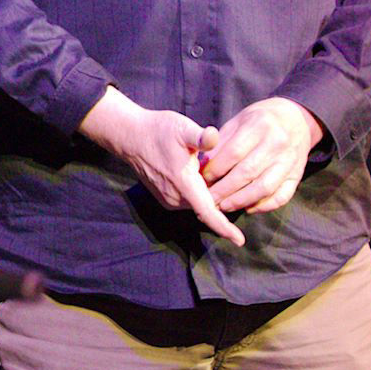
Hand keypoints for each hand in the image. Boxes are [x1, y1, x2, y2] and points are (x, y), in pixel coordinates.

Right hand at [79, 86, 243, 244]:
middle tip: (226, 171)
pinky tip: (196, 173)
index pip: (207, 211)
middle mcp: (175, 196)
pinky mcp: (165, 199)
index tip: (240, 241)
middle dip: (223, 196)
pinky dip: (198, 193)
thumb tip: (212, 136)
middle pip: (209, 206)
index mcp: (183, 183)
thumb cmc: (158, 131)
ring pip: (199, 203)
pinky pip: (189, 201)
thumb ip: (199, 136)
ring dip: (209, 193)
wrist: (130, 137)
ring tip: (206, 168)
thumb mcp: (181, 128)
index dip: (224, 227)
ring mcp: (169, 199)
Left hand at [199, 97, 320, 215]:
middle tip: (208, 200)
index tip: (201, 180)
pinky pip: (282, 196)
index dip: (215, 169)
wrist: (295, 118)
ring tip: (224, 206)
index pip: (233, 153)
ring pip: (264, 187)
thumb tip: (202, 167)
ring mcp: (290, 161)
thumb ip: (220, 143)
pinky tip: (248, 208)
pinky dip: (264, 206)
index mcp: (259, 125)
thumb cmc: (258, 121)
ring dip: (241, 201)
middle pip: (247, 172)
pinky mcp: (298, 175)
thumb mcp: (237, 122)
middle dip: (224, 189)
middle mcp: (277, 143)